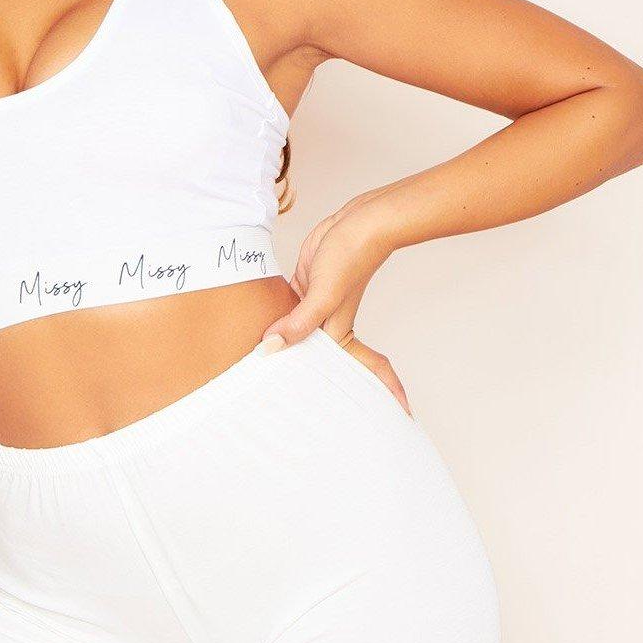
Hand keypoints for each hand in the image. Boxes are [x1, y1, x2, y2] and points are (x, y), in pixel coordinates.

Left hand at [256, 204, 412, 414]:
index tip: (383, 419)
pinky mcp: (304, 290)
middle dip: (307, 384)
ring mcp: (315, 309)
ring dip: (286, 353)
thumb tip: (272, 347)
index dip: (368, 396)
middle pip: (315, 361)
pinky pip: (287, 316)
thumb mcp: (323, 294)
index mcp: (338, 334)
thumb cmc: (351, 257)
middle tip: (288, 417)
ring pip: (297, 338)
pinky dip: (276, 326)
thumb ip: (298, 323)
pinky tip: (260, 338)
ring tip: (264, 383)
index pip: (348, 375)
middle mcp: (328, 326)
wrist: (358, 223)